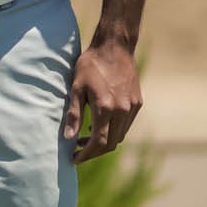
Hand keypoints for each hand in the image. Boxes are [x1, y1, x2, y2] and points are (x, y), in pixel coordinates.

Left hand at [62, 40, 141, 162]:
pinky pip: (126, 125)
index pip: (98, 142)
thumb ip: (73, 114)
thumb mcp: (76, 87)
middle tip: (78, 151)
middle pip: (111, 144)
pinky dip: (114, 131)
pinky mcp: (137, 103)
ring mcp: (132, 107)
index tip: (74, 159)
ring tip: (85, 139)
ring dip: (104, 142)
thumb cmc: (90, 65)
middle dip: (94, 152)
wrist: (114, 47)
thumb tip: (68, 138)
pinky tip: (100, 125)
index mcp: (106, 108)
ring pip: (120, 136)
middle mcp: (122, 110)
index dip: (86, 154)